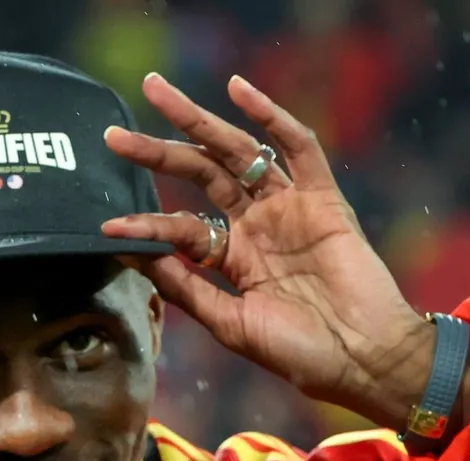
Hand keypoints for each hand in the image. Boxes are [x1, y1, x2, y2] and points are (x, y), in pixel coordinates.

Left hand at [101, 74, 435, 424]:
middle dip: (157, 150)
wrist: (362, 360)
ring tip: (158, 91)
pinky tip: (238, 91)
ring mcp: (289, 208)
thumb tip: (134, 256)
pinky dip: (271, 116)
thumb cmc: (300, 354)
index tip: (107, 226)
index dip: (146, 224)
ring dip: (197, 120)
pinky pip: (297, 148)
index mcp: (234, 257)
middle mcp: (257, 225)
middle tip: (112, 136)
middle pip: (200, 174)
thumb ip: (185, 289)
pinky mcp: (324, 199)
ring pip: (237, 152)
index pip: (181, 226)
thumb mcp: (229, 325)